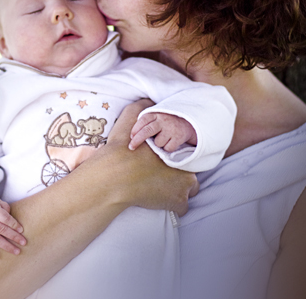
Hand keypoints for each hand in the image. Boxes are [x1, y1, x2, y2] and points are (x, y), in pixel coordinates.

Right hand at [104, 100, 198, 215]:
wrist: (114, 177)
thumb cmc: (122, 149)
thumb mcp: (131, 117)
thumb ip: (142, 107)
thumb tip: (148, 99)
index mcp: (178, 149)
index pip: (187, 154)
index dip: (175, 159)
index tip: (165, 163)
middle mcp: (187, 166)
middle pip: (191, 173)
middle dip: (178, 175)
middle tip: (162, 176)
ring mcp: (185, 187)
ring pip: (188, 190)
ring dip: (177, 190)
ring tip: (161, 189)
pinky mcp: (178, 203)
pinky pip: (182, 207)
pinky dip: (173, 205)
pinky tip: (160, 200)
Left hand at [129, 112, 196, 151]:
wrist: (189, 122)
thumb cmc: (167, 122)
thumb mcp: (157, 117)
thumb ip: (147, 122)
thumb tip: (132, 135)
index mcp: (156, 114)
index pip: (143, 120)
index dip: (135, 129)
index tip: (131, 137)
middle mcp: (164, 120)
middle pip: (147, 131)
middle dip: (137, 140)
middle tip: (131, 147)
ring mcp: (171, 129)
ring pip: (158, 142)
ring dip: (159, 144)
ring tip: (164, 138)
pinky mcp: (179, 137)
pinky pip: (167, 148)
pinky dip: (168, 148)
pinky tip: (171, 141)